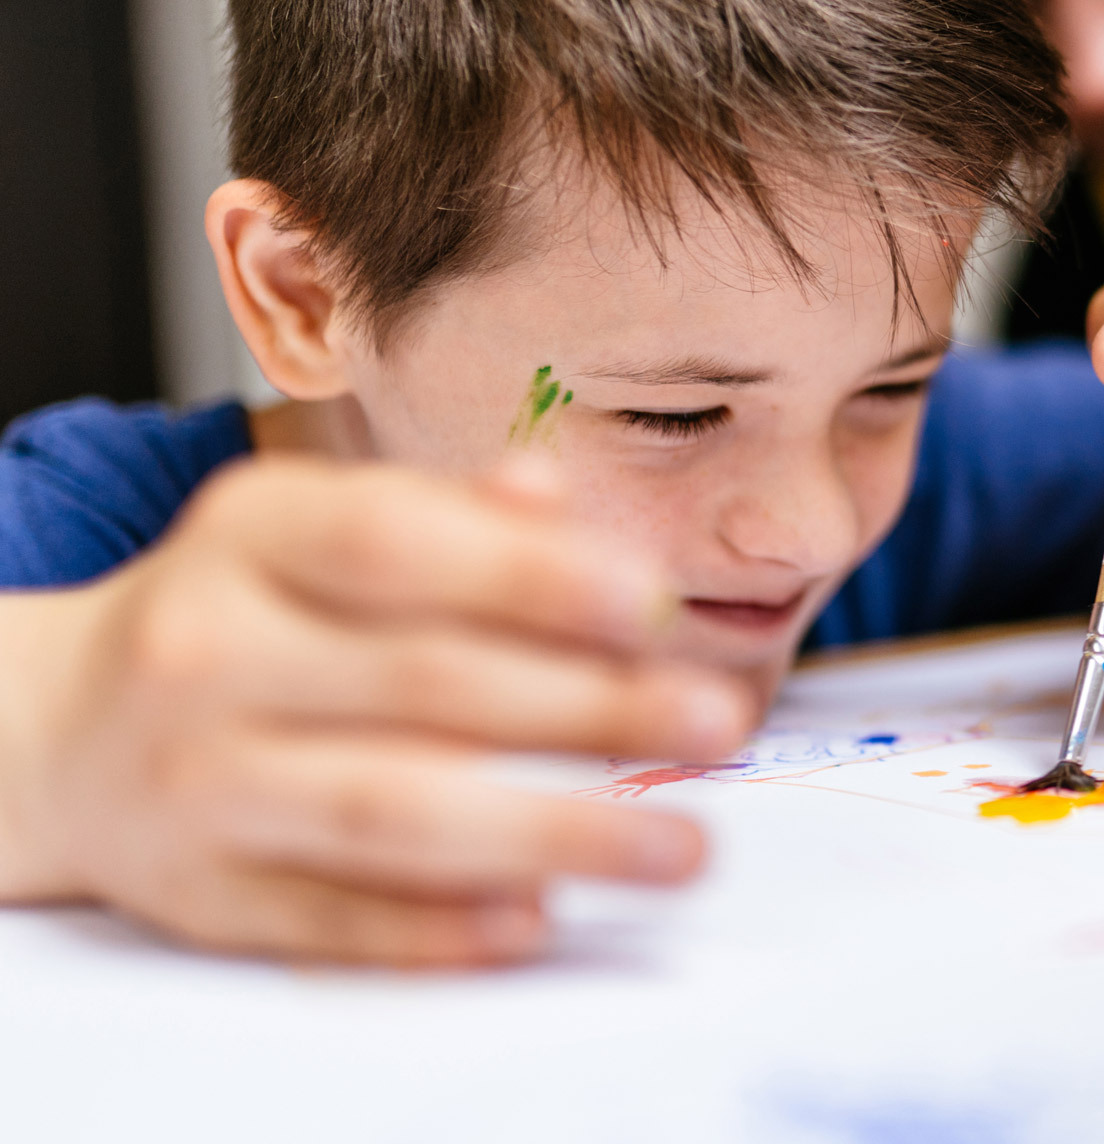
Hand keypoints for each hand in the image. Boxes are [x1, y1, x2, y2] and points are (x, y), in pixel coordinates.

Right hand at [0, 457, 752, 965]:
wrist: (60, 732)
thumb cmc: (253, 612)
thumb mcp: (325, 528)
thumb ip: (454, 516)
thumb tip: (560, 494)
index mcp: (253, 533)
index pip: (399, 543)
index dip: (532, 575)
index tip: (655, 603)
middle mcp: (209, 650)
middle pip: (423, 683)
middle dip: (590, 706)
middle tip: (718, 721)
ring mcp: (198, 780)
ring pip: (388, 812)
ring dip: (551, 832)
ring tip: (680, 844)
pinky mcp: (200, 892)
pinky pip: (332, 918)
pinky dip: (440, 928)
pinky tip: (539, 919)